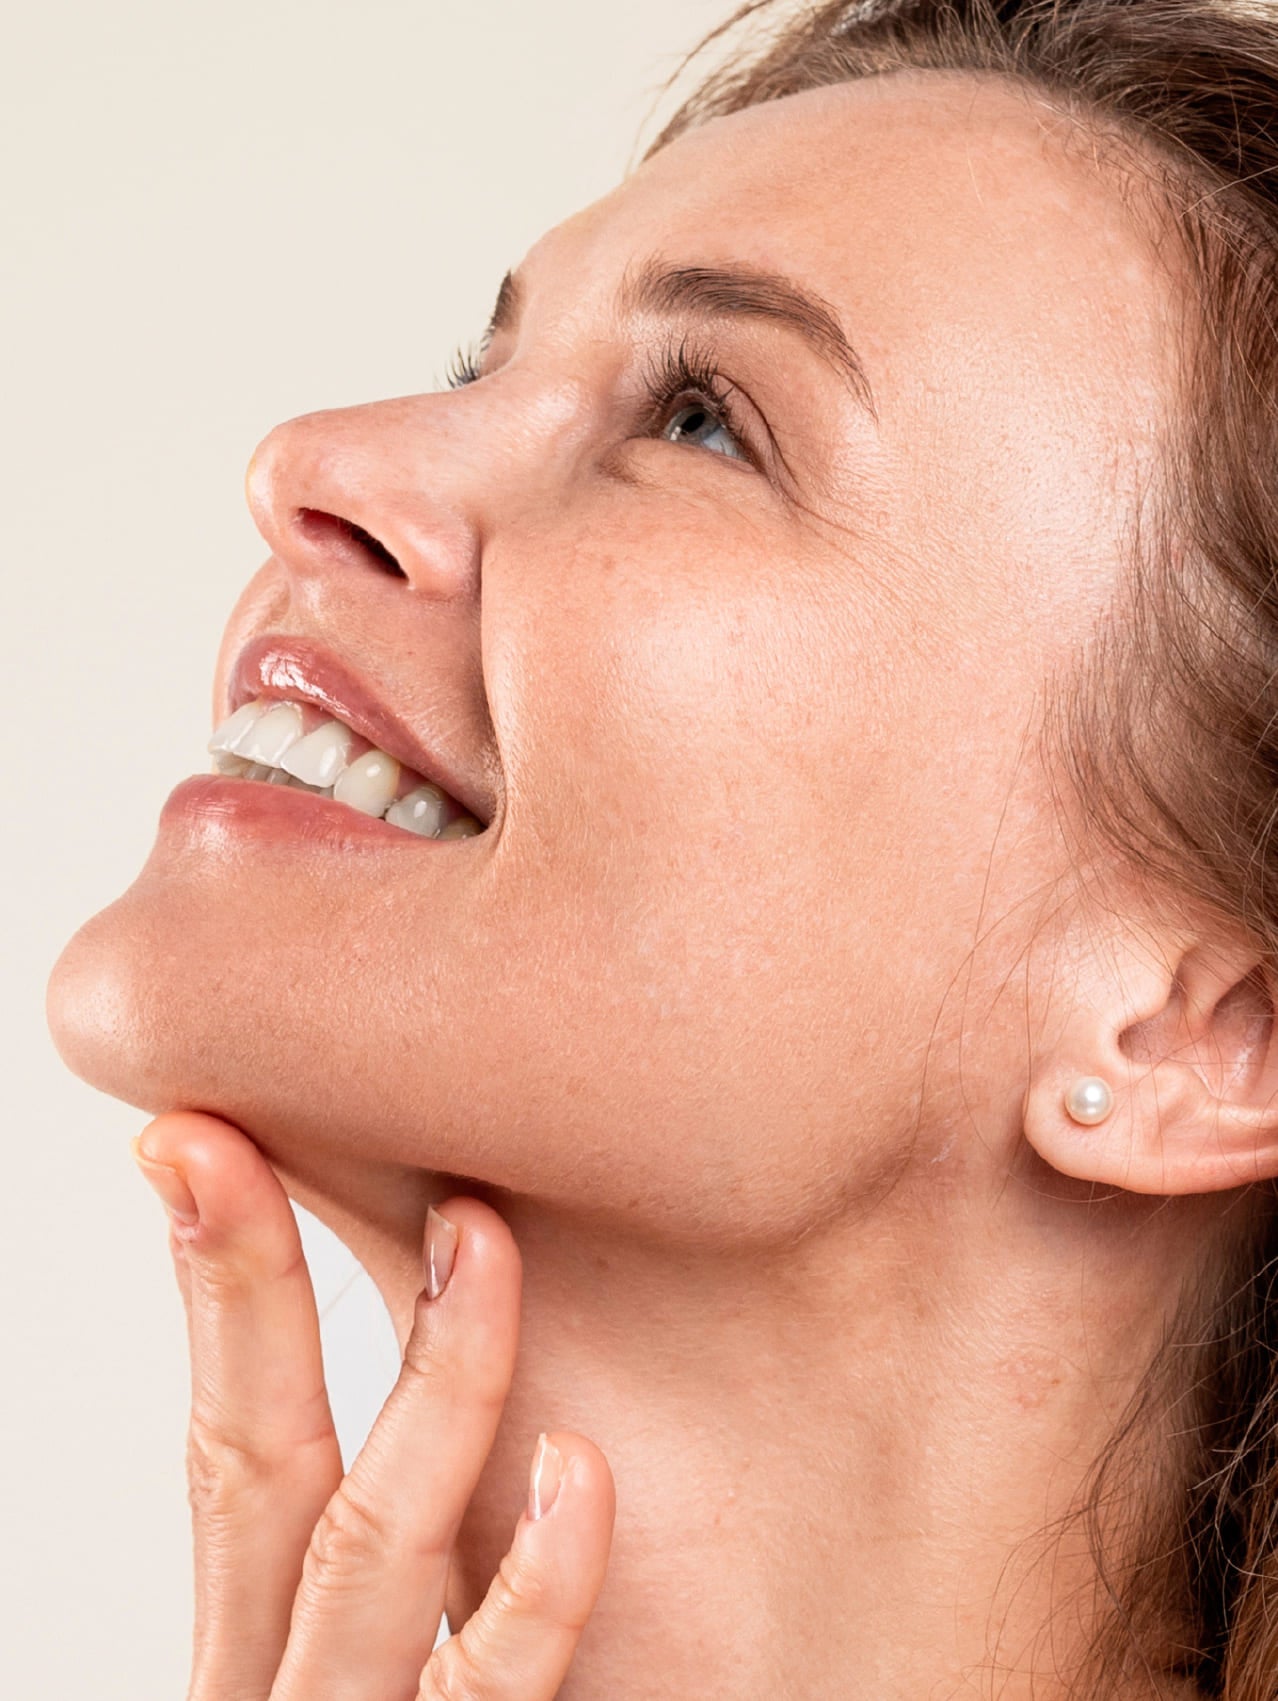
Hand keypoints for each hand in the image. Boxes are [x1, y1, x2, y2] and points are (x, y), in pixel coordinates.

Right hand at [130, 1110, 615, 1699]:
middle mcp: (285, 1686)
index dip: (218, 1287)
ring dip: (431, 1379)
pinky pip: (491, 1698)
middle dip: (246, 1288)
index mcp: (262, 1644)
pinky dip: (533, 1590)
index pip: (234, 1443)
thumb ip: (381, 1568)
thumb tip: (455, 1391)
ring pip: (369, 1553)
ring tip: (479, 1235)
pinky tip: (576, 1475)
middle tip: (231, 1137)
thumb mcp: (371, 1674)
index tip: (196, 1144)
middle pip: (253, 1468)